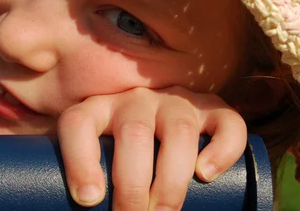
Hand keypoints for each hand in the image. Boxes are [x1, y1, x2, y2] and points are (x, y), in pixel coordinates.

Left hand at [57, 86, 246, 210]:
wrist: (152, 127)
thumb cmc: (114, 155)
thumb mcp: (92, 160)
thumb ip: (84, 177)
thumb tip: (72, 207)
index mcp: (97, 109)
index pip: (79, 123)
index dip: (80, 161)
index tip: (89, 201)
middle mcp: (135, 99)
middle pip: (134, 133)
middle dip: (133, 187)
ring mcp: (175, 101)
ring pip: (178, 130)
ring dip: (172, 181)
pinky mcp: (210, 110)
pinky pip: (227, 121)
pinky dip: (222, 148)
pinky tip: (206, 174)